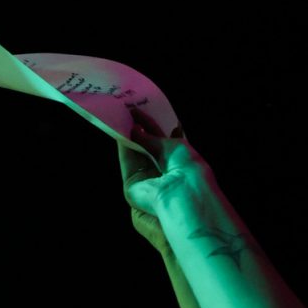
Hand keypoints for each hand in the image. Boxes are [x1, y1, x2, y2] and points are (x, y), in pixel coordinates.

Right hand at [118, 106, 210, 222]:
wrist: (183, 196)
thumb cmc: (188, 170)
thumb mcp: (173, 147)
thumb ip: (151, 138)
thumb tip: (135, 129)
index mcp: (180, 162)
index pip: (165, 141)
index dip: (154, 126)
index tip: (144, 110)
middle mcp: (163, 171)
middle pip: (148, 147)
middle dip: (140, 129)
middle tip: (130, 111)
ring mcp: (148, 179)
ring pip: (136, 154)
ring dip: (130, 135)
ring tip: (123, 116)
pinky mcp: (133, 186)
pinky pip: (127, 162)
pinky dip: (123, 146)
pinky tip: (119, 130)